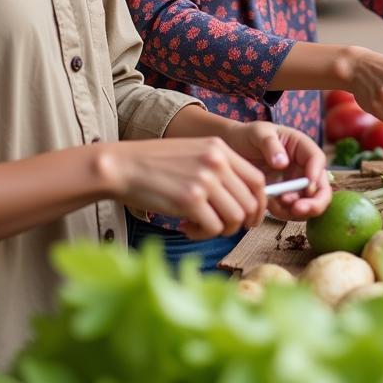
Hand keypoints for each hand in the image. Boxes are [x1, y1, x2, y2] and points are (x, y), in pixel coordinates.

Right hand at [108, 137, 266, 240]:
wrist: (123, 166)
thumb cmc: (155, 165)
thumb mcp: (194, 154)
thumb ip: (219, 169)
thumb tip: (242, 200)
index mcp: (220, 148)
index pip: (258, 180)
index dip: (259, 205)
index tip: (250, 219)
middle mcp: (217, 161)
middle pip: (249, 203)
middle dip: (237, 222)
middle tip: (217, 226)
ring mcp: (205, 180)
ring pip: (234, 218)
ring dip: (219, 230)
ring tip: (197, 225)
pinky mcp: (191, 200)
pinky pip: (213, 228)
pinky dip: (202, 235)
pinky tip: (185, 226)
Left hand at [222, 121, 332, 220]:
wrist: (233, 149)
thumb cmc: (248, 135)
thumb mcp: (258, 133)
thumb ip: (270, 145)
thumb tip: (283, 164)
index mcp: (301, 147)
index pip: (317, 160)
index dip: (316, 174)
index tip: (307, 186)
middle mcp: (303, 167)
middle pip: (321, 188)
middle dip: (314, 202)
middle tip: (298, 209)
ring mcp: (295, 184)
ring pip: (308, 204)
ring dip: (297, 210)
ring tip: (276, 205)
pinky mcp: (284, 198)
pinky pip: (291, 211)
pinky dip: (283, 213)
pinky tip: (269, 205)